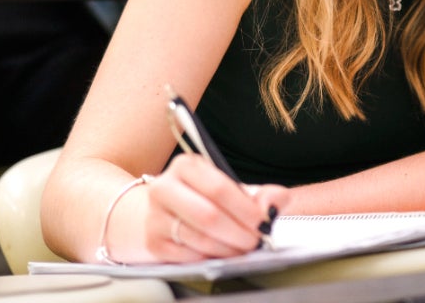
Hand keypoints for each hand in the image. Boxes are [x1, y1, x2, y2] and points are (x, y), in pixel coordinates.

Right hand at [144, 154, 290, 261]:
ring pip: (198, 239)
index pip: (219, 188)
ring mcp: (155, 216)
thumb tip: (272, 205)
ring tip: (243, 249)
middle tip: (256, 240)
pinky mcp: (153, 242)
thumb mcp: (231, 186)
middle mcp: (164, 188)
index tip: (263, 221)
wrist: (164, 211)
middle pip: (207, 216)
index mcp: (186, 166)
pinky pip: (187, 256)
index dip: (244, 208)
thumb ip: (262, 193)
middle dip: (239, 233)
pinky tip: (223, 254)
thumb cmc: (205, 197)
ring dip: (228, 249)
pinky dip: (210, 258)